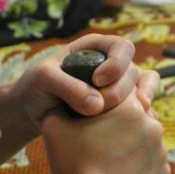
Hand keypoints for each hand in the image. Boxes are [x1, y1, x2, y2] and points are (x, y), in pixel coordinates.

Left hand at [7, 34, 138, 128]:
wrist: (31, 110)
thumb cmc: (35, 87)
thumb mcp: (44, 79)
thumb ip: (68, 87)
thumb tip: (96, 105)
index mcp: (94, 48)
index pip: (121, 47)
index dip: (115, 64)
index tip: (97, 81)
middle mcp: (110, 64)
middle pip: (131, 71)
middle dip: (118, 91)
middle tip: (98, 108)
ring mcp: (116, 86)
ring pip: (141, 88)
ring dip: (136, 103)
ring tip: (127, 117)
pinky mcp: (119, 106)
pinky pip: (142, 105)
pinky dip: (143, 114)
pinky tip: (135, 125)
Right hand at [42, 84, 168, 173]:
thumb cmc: (72, 166)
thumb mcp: (54, 125)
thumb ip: (62, 103)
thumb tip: (65, 97)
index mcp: (130, 107)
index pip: (120, 90)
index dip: (104, 100)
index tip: (92, 114)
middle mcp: (152, 125)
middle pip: (135, 113)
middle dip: (119, 121)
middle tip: (97, 137)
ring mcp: (161, 151)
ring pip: (144, 137)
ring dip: (129, 142)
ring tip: (106, 157)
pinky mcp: (163, 173)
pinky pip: (149, 160)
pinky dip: (136, 163)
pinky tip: (117, 172)